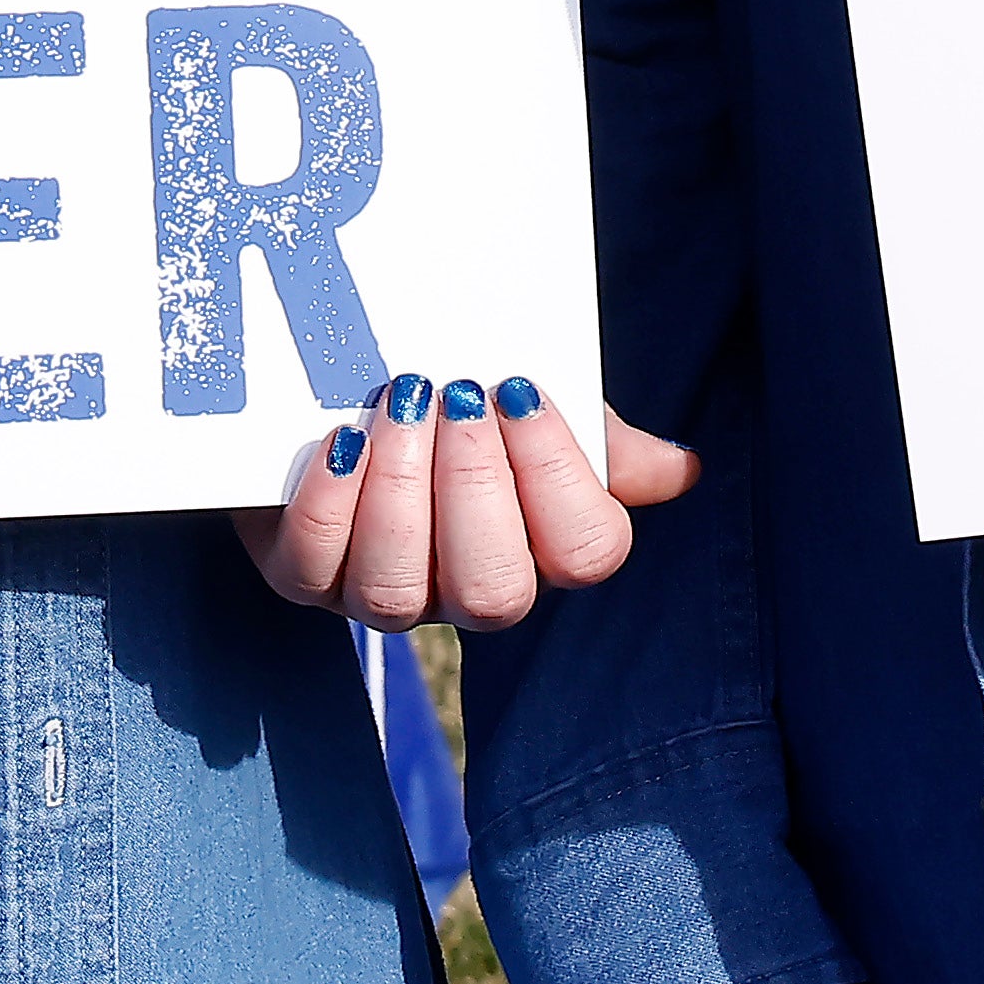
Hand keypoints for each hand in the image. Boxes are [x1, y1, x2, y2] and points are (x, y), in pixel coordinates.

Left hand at [237, 376, 693, 628]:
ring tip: (400, 402)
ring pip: (399, 591)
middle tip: (461, 396)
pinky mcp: (301, 577)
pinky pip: (313, 568)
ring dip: (403, 488)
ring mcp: (380, 593)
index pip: (586, 552)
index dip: (558, 476)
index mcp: (539, 545)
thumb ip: (599, 441)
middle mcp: (464, 588)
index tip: (522, 390)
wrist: (336, 394)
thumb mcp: (528, 410)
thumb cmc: (453, 408)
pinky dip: (330, 503)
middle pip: (495, 590)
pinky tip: (341, 440)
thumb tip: (681, 470)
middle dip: (478, 487)